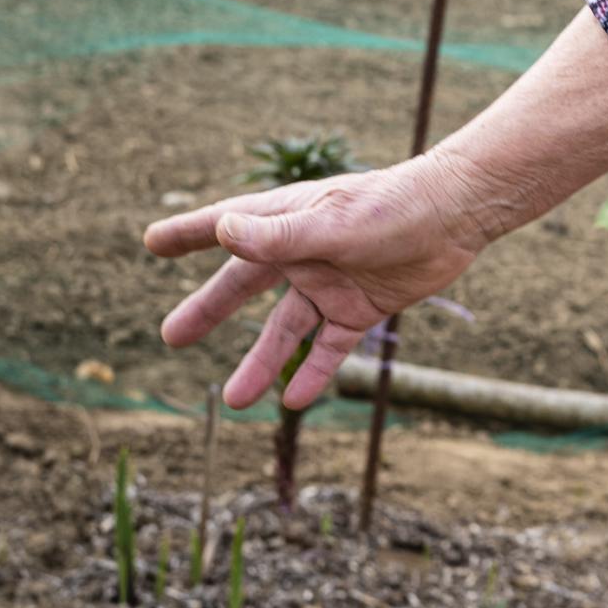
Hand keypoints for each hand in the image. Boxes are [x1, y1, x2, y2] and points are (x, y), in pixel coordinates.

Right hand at [143, 152, 490, 411]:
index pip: (225, 227)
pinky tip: (293, 402)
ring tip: (233, 400)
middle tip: (170, 337)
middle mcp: (302, 253)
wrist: (456, 216)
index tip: (152, 242)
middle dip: (208, 310)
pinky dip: (314, 373)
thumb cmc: (391, 206)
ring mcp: (330, 283)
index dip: (189, 234)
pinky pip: (330, 347)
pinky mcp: (361, 307)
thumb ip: (278, 236)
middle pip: (244, 288)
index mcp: (286, 222)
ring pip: (285, 331)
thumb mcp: (330, 224)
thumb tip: (222, 232)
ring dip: (261, 363)